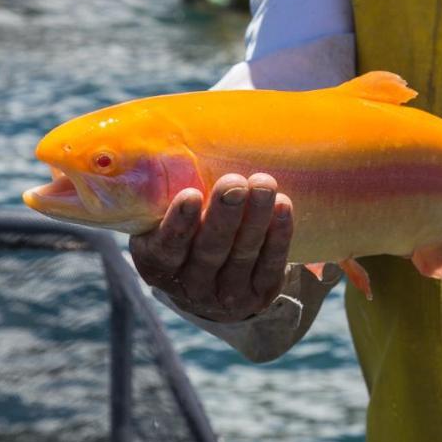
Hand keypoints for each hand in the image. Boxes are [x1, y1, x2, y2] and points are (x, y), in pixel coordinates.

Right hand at [129, 173, 293, 322]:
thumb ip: (163, 199)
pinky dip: (278, 235)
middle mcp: (191, 285)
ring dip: (256, 218)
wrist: (210, 287)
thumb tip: (171, 147)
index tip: (191, 194)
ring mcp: (227, 295)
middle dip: (224, 215)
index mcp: (158, 266)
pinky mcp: (260, 293)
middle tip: (235, 182)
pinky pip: (271, 265)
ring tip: (264, 184)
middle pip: (210, 250)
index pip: (167, 248)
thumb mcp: (160, 225)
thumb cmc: (183, 237)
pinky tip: (283, 206)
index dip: (179, 224)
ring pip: (243, 255)